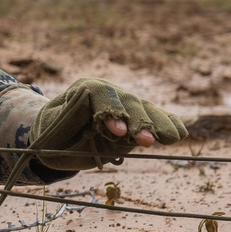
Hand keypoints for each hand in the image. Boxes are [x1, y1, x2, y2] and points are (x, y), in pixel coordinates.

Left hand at [30, 78, 186, 170]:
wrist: (57, 140)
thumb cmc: (51, 136)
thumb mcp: (52, 129)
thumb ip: (72, 117)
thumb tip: (90, 101)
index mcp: (83, 90)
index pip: (99, 94)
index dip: (111, 111)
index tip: (118, 132)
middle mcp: (107, 92)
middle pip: (127, 101)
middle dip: (138, 121)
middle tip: (147, 141)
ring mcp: (123, 103)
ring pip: (144, 109)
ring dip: (157, 124)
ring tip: (170, 139)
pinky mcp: (135, 117)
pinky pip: (154, 117)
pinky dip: (167, 123)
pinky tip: (179, 132)